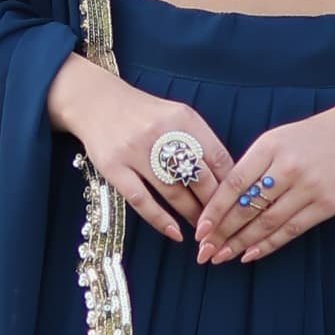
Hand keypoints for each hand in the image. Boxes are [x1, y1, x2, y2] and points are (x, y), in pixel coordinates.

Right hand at [48, 59, 239, 246]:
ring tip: (203, 230)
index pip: (217, 157)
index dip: (230, 184)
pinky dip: (161, 220)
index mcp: (183, 118)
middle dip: (214, 205)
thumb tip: (226, 178)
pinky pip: (141, 200)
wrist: (97, 101)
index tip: (237, 201)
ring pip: (173, 193)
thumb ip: (200, 141)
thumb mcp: (177, 116)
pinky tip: (175, 233)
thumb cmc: (144, 114)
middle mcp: (161, 133)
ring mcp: (135, 151)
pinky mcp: (113, 167)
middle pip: (199, 178)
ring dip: (192, 216)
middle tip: (223, 223)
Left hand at [193, 99, 334, 267]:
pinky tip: (250, 254)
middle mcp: (288, 167)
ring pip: (267, 223)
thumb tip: (223, 201)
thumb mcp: (278, 138)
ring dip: (241, 243)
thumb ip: (253, 165)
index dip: (214, 210)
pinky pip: (291, 230)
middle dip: (222, 233)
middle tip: (204, 250)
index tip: (199, 229)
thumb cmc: (312, 136)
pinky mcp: (327, 204)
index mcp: (270, 146)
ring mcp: (309, 187)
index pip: (234, 184)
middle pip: (247, 207)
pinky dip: (268, 244)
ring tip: (222, 256)